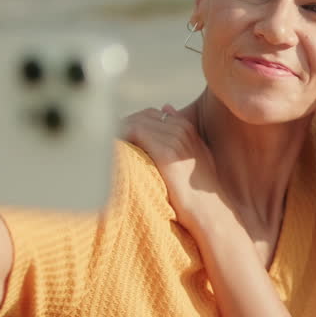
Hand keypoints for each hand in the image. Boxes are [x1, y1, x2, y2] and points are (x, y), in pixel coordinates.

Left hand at [121, 104, 224, 232]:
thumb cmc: (199, 189)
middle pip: (143, 116)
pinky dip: (122, 136)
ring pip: (137, 122)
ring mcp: (174, 139)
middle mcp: (181, 129)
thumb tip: (165, 107)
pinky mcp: (165, 152)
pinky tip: (113, 148)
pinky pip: (135, 132)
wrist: (208, 209)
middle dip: (125, 126)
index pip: (153, 115)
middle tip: (110, 142)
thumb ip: (183, 133)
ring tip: (107, 146)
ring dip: (120, 131)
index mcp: (187, 128)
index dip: (135, 125)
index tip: (122, 138)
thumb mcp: (197, 155)